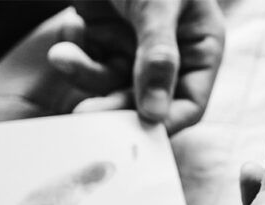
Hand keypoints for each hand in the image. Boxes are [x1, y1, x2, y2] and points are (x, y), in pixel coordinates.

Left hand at [49, 0, 224, 132]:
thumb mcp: (159, 4)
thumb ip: (158, 56)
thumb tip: (156, 113)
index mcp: (200, 45)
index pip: (191, 102)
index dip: (167, 121)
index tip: (140, 131)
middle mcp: (170, 55)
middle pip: (145, 103)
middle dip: (113, 104)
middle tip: (84, 117)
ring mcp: (134, 48)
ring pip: (110, 86)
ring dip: (84, 75)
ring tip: (65, 55)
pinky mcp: (102, 39)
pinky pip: (87, 64)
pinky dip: (74, 54)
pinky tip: (69, 32)